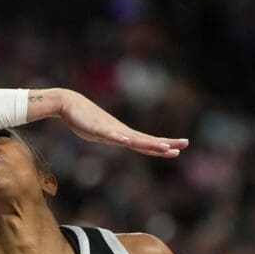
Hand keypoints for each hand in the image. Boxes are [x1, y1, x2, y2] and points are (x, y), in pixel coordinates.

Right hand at [42, 89, 188, 157]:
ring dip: (149, 143)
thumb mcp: (101, 134)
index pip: (147, 142)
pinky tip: (127, 141)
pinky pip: (110, 135)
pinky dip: (119, 138)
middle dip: (166, 143)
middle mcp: (121, 132)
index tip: (179, 149)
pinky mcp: (98, 129)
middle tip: (185, 144)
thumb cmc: (83, 119)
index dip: (163, 146)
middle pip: (147, 140)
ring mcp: (111, 130)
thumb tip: (117, 141)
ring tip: (165, 147)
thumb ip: (111, 138)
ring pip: (133, 139)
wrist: (69, 104)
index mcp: (123, 135)